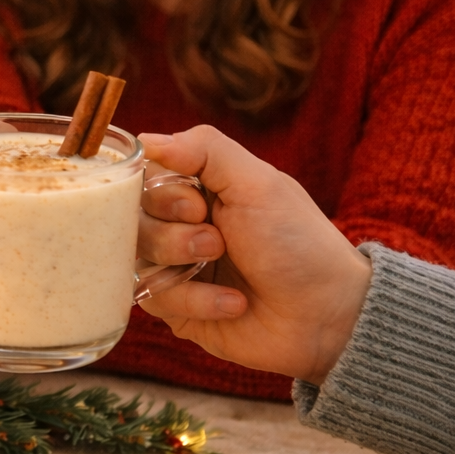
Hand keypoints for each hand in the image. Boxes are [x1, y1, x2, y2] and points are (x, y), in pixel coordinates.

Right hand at [134, 125, 370, 384]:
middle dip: (172, 230)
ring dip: (180, 260)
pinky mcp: (174, 305)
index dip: (157, 190)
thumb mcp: (258, 183)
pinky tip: (232, 302)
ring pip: (135, 255)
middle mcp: (180, 222)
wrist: (324, 315)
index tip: (195, 203)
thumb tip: (146, 138)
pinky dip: (195, 300)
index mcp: (198, 187)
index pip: (142, 175)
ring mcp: (174, 264)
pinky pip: (151, 297)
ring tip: (222, 264)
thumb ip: (204, 149)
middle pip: (130, 216)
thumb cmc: (298, 243)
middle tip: (215, 239)